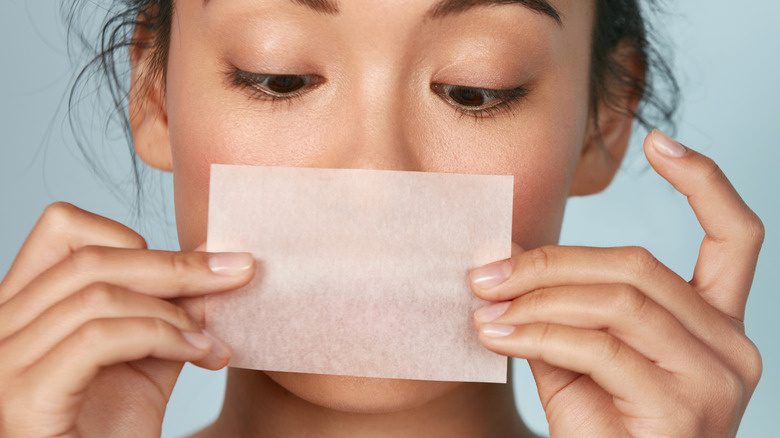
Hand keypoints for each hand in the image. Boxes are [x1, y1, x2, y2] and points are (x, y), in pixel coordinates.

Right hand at [0, 203, 253, 437]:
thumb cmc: (117, 430)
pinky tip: (200, 355)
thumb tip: (211, 257)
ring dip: (174, 311)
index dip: (131, 238)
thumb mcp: (151, 354)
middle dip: (177, 266)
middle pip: (90, 258)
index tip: (190, 268)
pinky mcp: (23, 398)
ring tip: (212, 340)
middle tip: (238, 274)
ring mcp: (4, 364)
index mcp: (23, 308)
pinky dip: (162, 338)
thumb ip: (170, 307)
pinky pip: (97, 339)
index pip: (62, 229)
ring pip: (96, 295)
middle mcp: (0, 327)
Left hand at [470, 130, 763, 436]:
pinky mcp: (680, 409)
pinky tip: (497, 335)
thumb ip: (564, 300)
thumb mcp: (578, 351)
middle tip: (486, 272)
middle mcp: (730, 346)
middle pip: (638, 265)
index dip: (705, 182)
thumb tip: (509, 251)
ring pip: (617, 299)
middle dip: (551, 261)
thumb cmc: (596, 422)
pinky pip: (597, 346)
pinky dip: (536, 333)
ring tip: (485, 304)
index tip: (661, 140)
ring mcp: (714, 379)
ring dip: (538, 296)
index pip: (736, 238)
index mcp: (714, 324)